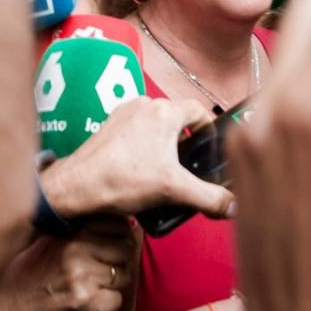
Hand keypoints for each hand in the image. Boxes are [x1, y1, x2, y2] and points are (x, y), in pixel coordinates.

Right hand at [0, 221, 134, 310]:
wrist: (12, 309)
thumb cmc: (31, 275)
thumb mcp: (50, 241)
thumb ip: (79, 230)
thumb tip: (122, 221)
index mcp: (71, 233)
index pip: (118, 225)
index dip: (121, 236)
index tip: (113, 246)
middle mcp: (78, 251)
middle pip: (126, 250)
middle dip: (119, 262)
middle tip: (101, 272)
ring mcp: (82, 277)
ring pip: (124, 276)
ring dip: (112, 284)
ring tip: (90, 287)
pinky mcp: (85, 302)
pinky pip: (116, 300)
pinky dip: (106, 305)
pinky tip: (88, 303)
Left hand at [40, 97, 235, 220]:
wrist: (77, 187)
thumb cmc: (122, 180)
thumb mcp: (174, 190)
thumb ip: (209, 198)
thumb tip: (234, 205)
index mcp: (164, 112)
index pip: (199, 110)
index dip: (210, 129)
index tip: (211, 148)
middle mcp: (145, 105)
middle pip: (178, 118)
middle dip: (187, 140)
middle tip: (191, 166)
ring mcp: (124, 113)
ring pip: (157, 124)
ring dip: (165, 143)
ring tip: (167, 170)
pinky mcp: (109, 126)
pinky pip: (137, 130)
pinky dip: (146, 145)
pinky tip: (143, 170)